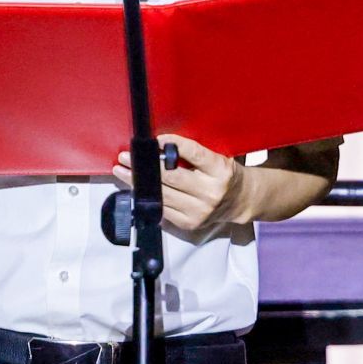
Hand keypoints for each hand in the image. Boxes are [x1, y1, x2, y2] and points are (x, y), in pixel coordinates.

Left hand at [112, 134, 245, 234]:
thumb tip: (160, 145)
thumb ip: (193, 154)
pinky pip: (163, 209)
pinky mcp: (189, 224)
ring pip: (163, 195)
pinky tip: (136, 188)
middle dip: (146, 165)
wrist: (239, 201)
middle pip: (172, 177)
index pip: (194, 153)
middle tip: (126, 156)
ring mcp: (200, 211)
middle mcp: (210, 192)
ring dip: (139, 183)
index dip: (174, 144)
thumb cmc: (223, 174)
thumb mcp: (216, 158)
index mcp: (220, 170)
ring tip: (122, 171)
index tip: (155, 138)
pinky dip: (148, 197)